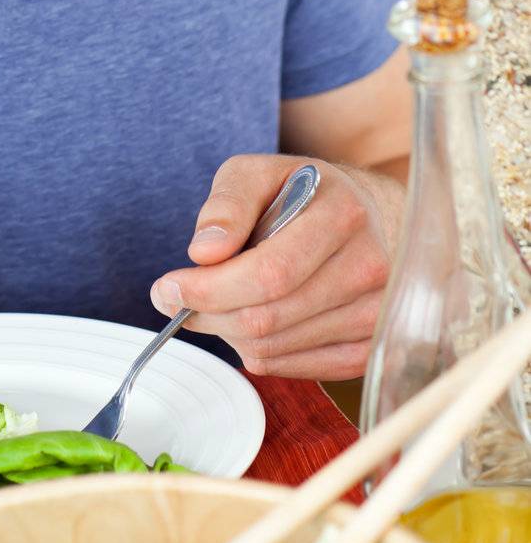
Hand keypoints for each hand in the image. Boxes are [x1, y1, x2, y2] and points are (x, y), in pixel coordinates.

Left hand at [150, 153, 404, 379]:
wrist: (360, 217)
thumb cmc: (298, 193)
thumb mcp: (256, 173)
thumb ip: (227, 204)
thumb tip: (205, 252)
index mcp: (342, 214)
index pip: (269, 273)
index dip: (209, 289)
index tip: (166, 288)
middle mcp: (369, 267)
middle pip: (268, 317)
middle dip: (208, 313)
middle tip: (177, 300)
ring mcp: (375, 315)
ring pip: (276, 347)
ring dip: (228, 332)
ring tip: (216, 303)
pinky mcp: (370, 349)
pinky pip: (296, 369)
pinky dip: (258, 352)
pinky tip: (248, 321)